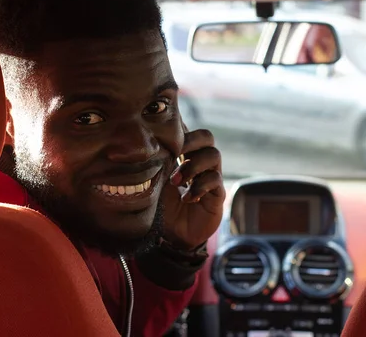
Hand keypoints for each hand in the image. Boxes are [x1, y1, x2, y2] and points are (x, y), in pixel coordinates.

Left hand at [161, 128, 224, 250]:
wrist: (170, 235)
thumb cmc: (160, 206)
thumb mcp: (155, 181)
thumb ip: (157, 162)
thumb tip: (148, 140)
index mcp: (183, 155)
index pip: (188, 132)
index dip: (180, 129)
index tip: (164, 135)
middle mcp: (199, 162)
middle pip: (207, 137)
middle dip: (191, 141)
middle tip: (176, 153)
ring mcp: (211, 177)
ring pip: (214, 155)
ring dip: (193, 166)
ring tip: (176, 181)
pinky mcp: (218, 194)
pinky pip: (215, 180)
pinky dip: (199, 187)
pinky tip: (187, 198)